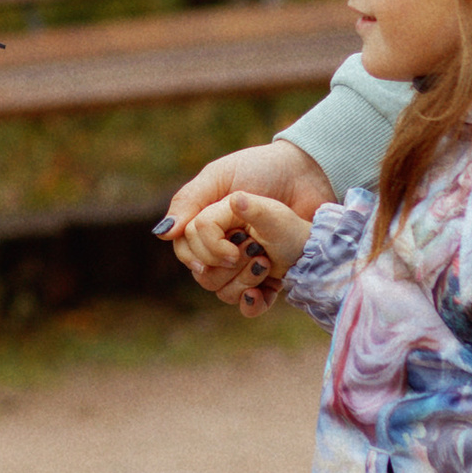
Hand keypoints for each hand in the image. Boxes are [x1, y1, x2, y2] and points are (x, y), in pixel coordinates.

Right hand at [157, 140, 328, 304]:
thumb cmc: (262, 168)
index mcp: (205, 223)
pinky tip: (261, 293)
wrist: (310, 175)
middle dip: (225, 265)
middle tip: (251, 247)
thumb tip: (162, 234)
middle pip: (203, 275)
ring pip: (224, 291)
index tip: (225, 250)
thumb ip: (189, 202)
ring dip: (243, 281)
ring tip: (265, 260)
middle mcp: (222, 245)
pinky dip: (254, 303)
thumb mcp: (219, 177)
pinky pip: (253, 303)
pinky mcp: (271, 276)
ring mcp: (246, 263)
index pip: (186, 251)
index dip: (199, 255)